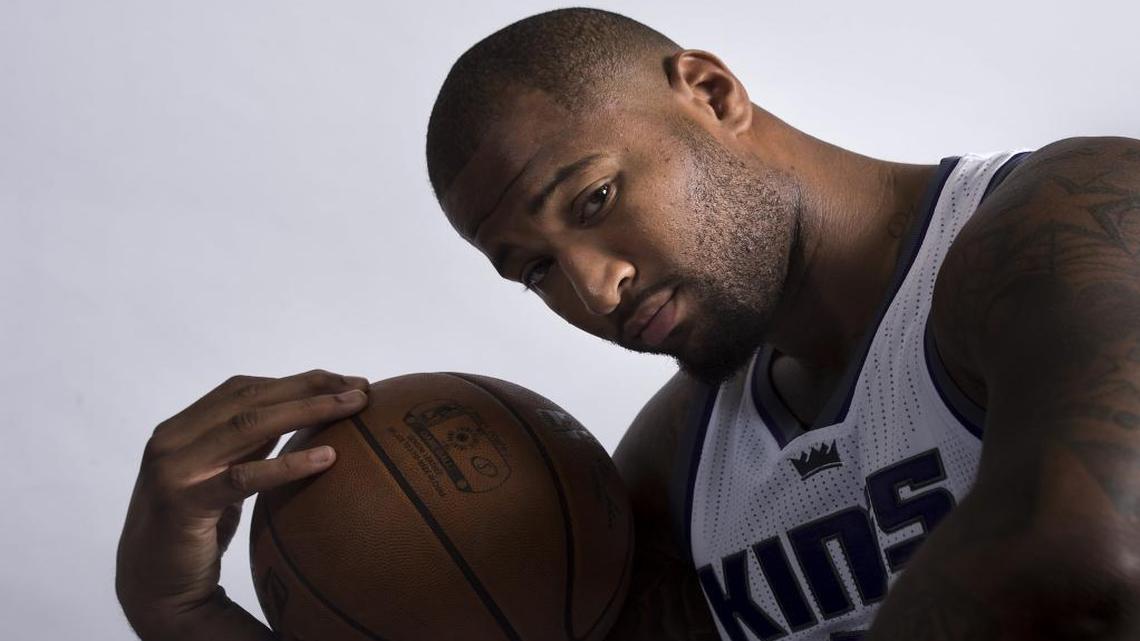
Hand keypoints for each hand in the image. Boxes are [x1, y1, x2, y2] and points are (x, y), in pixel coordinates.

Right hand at [115, 369, 369, 640]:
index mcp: (181, 427)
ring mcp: (174, 469)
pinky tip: (328, 457)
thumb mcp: (222, 477)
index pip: (245, 388)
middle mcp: (172, 440)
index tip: (344, 381)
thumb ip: (249, 446)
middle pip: (252, 398)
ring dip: (309, 410)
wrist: (150, 587)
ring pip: (249, 426)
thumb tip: (307, 415)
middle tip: (361, 387)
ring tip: (353, 408)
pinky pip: (244, 478)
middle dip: (311, 387)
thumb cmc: (193, 531)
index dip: (297, 380)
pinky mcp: (183, 503)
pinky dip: (288, 464)